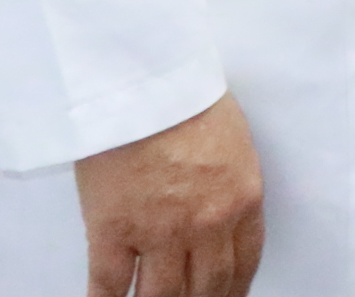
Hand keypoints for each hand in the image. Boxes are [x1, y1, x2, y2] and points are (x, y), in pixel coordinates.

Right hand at [76, 93, 265, 296]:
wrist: (141, 81)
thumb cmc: (185, 94)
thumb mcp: (233, 140)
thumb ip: (232, 184)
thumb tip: (223, 210)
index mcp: (241, 199)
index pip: (245, 263)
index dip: (234, 290)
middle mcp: (207, 225)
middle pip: (207, 288)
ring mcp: (159, 232)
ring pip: (162, 296)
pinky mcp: (113, 231)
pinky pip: (110, 286)